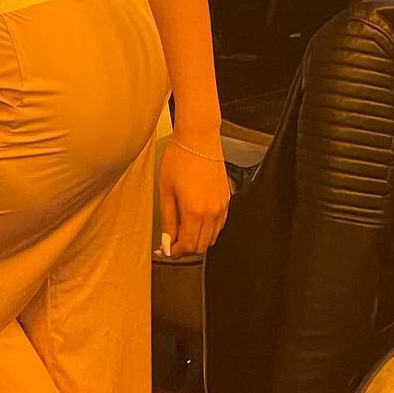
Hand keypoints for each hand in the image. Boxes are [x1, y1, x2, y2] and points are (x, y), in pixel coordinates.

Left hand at [158, 135, 230, 257]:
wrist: (199, 140)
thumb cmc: (179, 159)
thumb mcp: (166, 190)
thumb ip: (168, 220)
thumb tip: (168, 241)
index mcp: (195, 211)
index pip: (188, 246)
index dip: (176, 252)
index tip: (167, 250)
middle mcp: (212, 212)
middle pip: (201, 246)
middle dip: (186, 249)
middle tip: (172, 242)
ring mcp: (222, 207)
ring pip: (212, 237)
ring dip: (197, 240)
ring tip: (182, 230)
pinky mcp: (227, 200)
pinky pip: (219, 224)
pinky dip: (208, 229)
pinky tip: (196, 220)